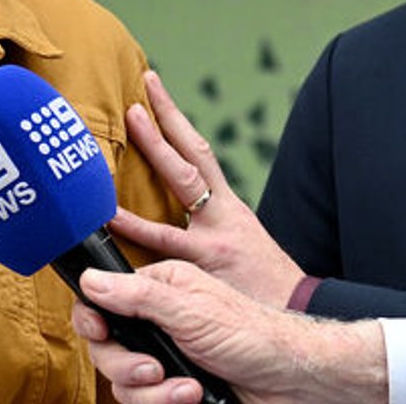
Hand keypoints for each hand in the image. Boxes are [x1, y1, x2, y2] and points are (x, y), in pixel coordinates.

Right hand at [69, 260, 387, 403]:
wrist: (289, 380)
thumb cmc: (253, 334)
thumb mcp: (192, 310)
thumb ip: (139, 296)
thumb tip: (91, 279)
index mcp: (159, 290)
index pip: (102, 301)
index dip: (93, 321)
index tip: (101, 332)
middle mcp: (157, 323)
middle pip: (106, 349)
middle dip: (127, 366)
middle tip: (156, 368)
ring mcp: (165, 358)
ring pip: (123, 384)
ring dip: (153, 392)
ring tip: (186, 389)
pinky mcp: (173, 389)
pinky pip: (145, 402)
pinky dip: (165, 403)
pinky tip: (193, 397)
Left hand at [112, 71, 307, 307]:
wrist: (294, 314)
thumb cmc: (264, 287)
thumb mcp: (240, 247)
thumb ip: (209, 230)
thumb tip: (176, 220)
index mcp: (229, 208)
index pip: (200, 153)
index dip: (176, 120)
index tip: (154, 90)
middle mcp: (223, 215)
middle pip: (192, 158)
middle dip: (165, 124)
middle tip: (137, 97)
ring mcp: (213, 236)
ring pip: (180, 186)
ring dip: (152, 155)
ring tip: (123, 133)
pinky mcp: (205, 264)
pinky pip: (165, 242)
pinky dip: (135, 229)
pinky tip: (111, 216)